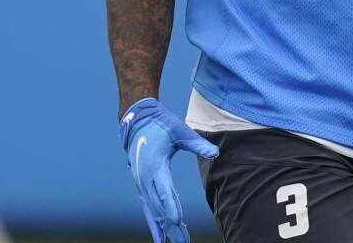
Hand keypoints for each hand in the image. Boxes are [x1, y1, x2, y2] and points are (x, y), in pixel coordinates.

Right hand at [119, 98, 218, 242]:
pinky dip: (154, 224)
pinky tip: (161, 238)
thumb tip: (215, 152)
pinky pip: (148, 209)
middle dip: (171, 225)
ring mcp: (142, 184)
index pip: (164, 189)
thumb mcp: (179, 130)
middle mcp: (145, 179)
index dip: (170, 205)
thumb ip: (197, 142)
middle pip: (160, 206)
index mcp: (155, 165)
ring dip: (164, 228)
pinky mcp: (142, 187)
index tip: (176, 221)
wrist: (137, 122)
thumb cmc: (161, 125)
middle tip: (183, 241)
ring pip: (154, 211)